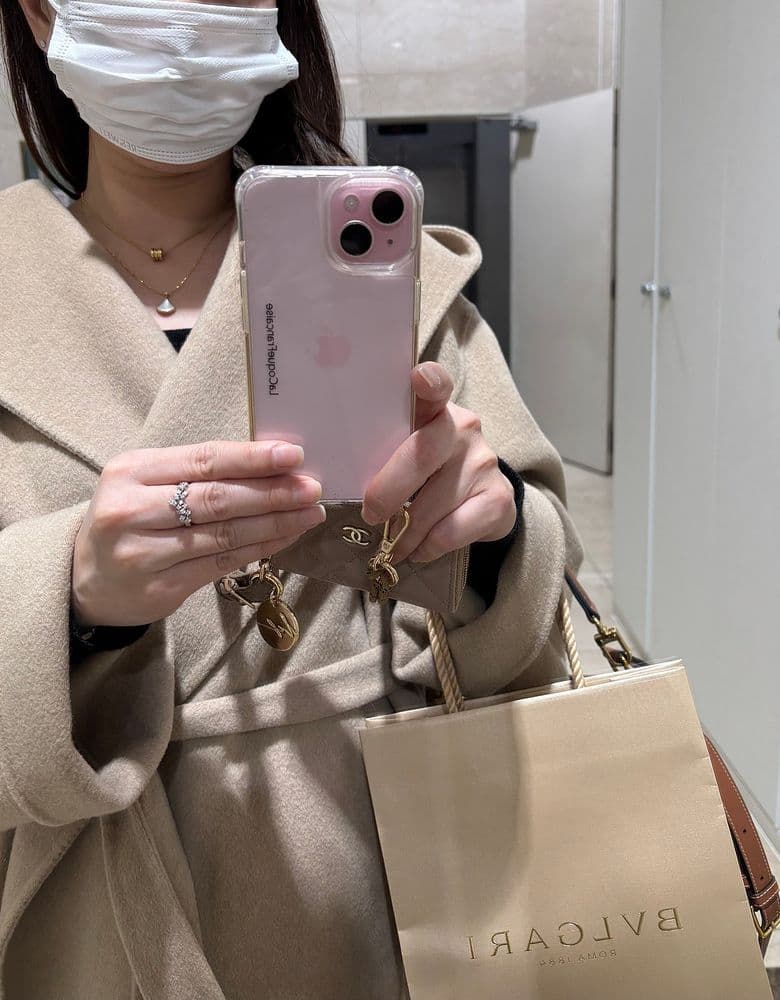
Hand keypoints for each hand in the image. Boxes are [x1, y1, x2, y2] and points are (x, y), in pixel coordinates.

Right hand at [71, 440, 325, 627]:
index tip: (294, 454)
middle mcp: (132, 510)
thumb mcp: (148, 483)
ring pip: (224, 534)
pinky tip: (285, 538)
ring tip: (310, 513)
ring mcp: (144, 552)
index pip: (203, 460)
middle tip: (312, 488)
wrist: (86, 577)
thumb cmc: (131, 519)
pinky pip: (221, 563)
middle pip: (217, 498)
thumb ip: (198, 473)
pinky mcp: (160, 588)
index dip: (252, 458)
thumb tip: (272, 463)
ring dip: (275, 523)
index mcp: (131, 470)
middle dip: (272, 492)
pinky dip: (259, 549)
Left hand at [361, 362, 516, 563]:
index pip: (436, 385)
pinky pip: (452, 530)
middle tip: (371, 516)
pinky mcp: (498, 499)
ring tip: (391, 545)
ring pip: (431, 505)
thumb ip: (383, 450)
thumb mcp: (408, 451)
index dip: (428, 380)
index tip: (418, 377)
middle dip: (387, 493)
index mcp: (435, 409)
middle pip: (420, 457)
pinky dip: (428, 547)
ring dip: (404, 533)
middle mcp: (464, 428)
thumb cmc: (431, 474)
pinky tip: (419, 551)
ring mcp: (484, 463)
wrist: (484, 503)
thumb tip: (336, 482)